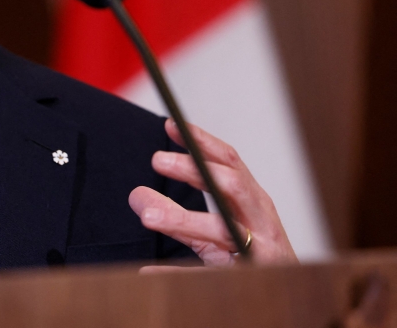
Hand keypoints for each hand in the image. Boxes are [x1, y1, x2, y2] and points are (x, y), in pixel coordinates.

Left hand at [129, 118, 296, 266]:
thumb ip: (175, 212)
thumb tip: (136, 195)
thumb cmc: (251, 254)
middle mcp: (261, 219)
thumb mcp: (212, 230)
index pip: (228, 161)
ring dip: (183, 220)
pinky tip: (148, 271)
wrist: (287, 299)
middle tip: (157, 159)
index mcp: (251, 199)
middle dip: (194, 169)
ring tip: (148, 217)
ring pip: (223, 229)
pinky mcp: (250, 277)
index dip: (200, 141)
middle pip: (229, 184)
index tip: (171, 124)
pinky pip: (210, 274)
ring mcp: (260, 249)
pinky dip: (178, 272)